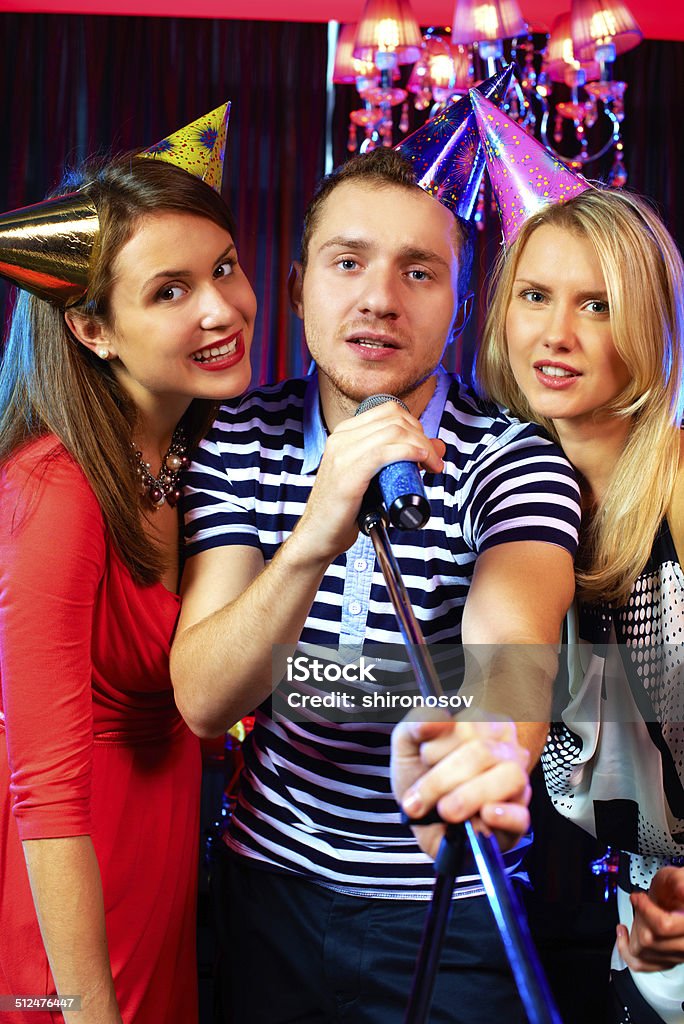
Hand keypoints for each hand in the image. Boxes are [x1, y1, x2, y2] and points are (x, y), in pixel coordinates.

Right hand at [293, 401, 443, 562]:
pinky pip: (384, 452)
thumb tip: (436, 447)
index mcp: (345, 434)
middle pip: (395, 419)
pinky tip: (419, 462)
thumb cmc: (344, 510)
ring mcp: (342, 454)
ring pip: (393, 432)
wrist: (318, 535)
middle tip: (434, 460)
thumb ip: (398, 459)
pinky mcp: (348, 473)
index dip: (416, 426)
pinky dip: (409, 452)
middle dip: (422, 437)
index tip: (427, 449)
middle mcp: (342, 438)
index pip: (389, 412)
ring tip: (432, 466)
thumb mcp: (373, 477)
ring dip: (422, 446)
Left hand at [390, 717, 530, 859]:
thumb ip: (417, 723)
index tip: (421, 761)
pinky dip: (504, 816)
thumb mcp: (408, 745)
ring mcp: (518, 784)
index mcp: (485, 726)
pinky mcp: (518, 819)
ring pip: (510, 777)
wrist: (420, 819)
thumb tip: (436, 719)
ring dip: (469, 796)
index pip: (470, 725)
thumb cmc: (420, 776)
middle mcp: (507, 750)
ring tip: (445, 811)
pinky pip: (522, 815)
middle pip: (484, 753)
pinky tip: (485, 815)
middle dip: (443, 779)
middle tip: (418, 800)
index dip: (439, 746)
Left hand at [616, 866, 683, 971]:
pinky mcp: (668, 960)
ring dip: (631, 932)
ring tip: (636, 916)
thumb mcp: (677, 877)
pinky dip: (626, 950)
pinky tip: (624, 935)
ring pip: (642, 955)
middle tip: (640, 903)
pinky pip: (642, 965)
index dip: (645, 909)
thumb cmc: (679, 888)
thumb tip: (682, 889)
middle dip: (638, 918)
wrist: (681, 900)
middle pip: (648, 940)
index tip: (637, 897)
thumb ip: (679, 881)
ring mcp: (677, 955)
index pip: (663, 926)